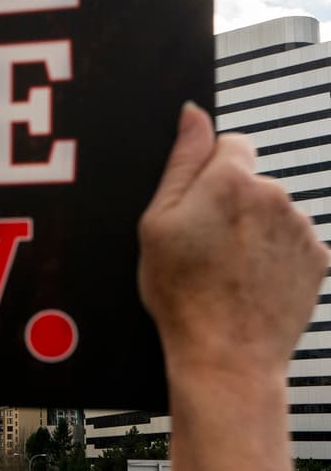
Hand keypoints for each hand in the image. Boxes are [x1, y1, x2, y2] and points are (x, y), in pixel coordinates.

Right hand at [139, 103, 328, 470]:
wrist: (226, 355)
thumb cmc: (182, 294)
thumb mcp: (156, 224)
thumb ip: (181, 162)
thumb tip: (194, 114)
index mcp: (232, 180)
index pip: (229, 144)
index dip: (207, 173)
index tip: (194, 206)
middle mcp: (275, 195)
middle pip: (251, 181)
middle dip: (231, 203)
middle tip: (202, 246)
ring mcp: (301, 228)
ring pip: (272, 213)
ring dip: (253, 230)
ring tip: (225, 270)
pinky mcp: (317, 259)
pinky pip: (291, 243)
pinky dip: (273, 257)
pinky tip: (248, 282)